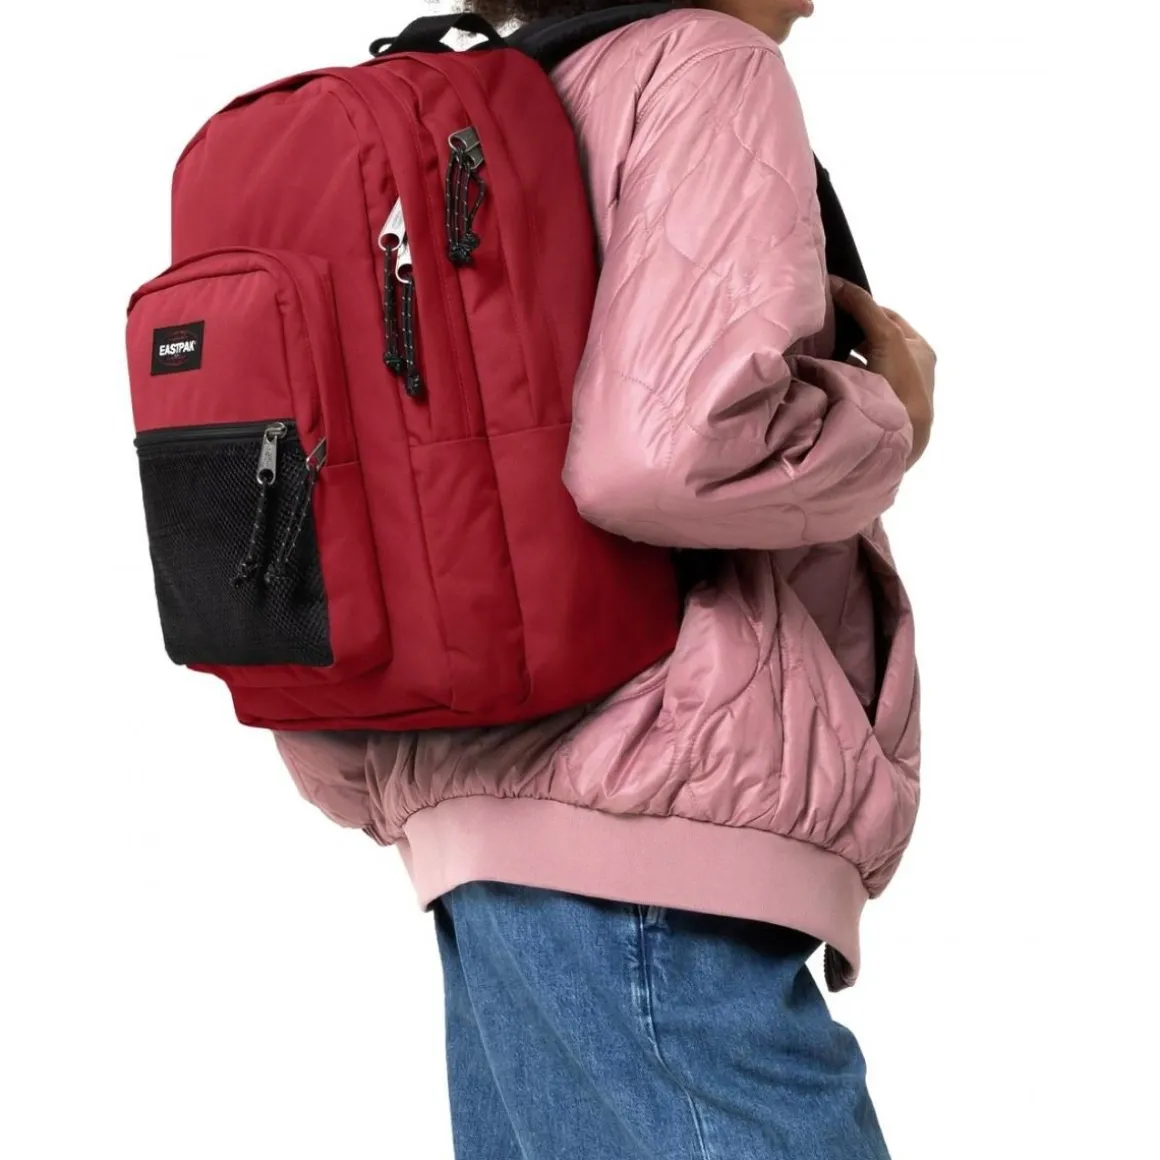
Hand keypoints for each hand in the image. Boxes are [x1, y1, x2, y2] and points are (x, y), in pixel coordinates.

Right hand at [830, 277, 935, 467]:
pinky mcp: (875, 408)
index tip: (835, 305)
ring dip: (841, 359)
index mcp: (918, 348)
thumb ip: (863, 307)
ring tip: (816, 351)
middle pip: (872, 342)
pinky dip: (839, 379)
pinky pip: (852, 385)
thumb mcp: (886, 335)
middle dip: (848, 335)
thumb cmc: (902, 382)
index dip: (860, 308)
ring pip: (861, 365)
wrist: (900, 436)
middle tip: (821, 328)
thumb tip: (836, 282)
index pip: (886, 318)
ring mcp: (892, 390)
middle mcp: (908, 368)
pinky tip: (821, 377)